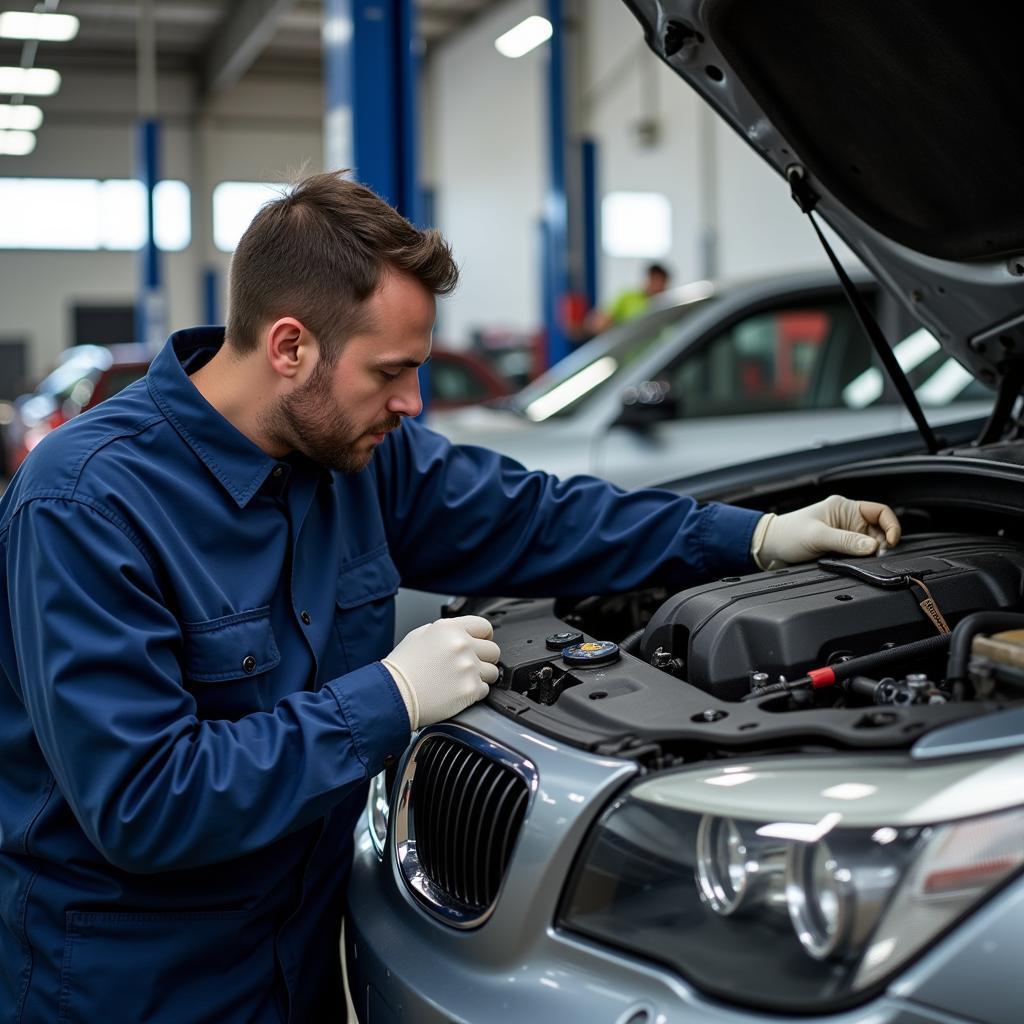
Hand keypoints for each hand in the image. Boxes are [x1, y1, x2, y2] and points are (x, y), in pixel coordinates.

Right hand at [382, 615, 499, 729]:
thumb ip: (447, 632)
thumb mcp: (420, 635)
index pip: (485, 627)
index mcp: (450, 628)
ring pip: (493, 672)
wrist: (393, 694)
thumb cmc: (402, 667)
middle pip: (493, 650)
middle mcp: (462, 645)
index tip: (480, 645)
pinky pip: (485, 690)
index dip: (484, 637)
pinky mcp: (469, 689)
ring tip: (461, 681)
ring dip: (481, 677)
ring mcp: (467, 668)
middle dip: (484, 659)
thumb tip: (463, 634)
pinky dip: (474, 693)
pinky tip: (457, 692)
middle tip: (468, 666)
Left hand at [752, 495, 901, 569]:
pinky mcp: (839, 549)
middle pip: (879, 531)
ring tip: (862, 562)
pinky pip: (858, 554)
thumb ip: (845, 541)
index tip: (891, 543)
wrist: (769, 548)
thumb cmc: (787, 534)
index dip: (891, 526)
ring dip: (870, 554)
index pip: (880, 511)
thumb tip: (873, 547)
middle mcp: (847, 520)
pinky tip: (855, 565)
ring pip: (870, 545)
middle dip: (881, 545)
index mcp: (844, 508)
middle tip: (875, 558)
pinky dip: (861, 560)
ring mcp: (844, 535)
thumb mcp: (817, 536)